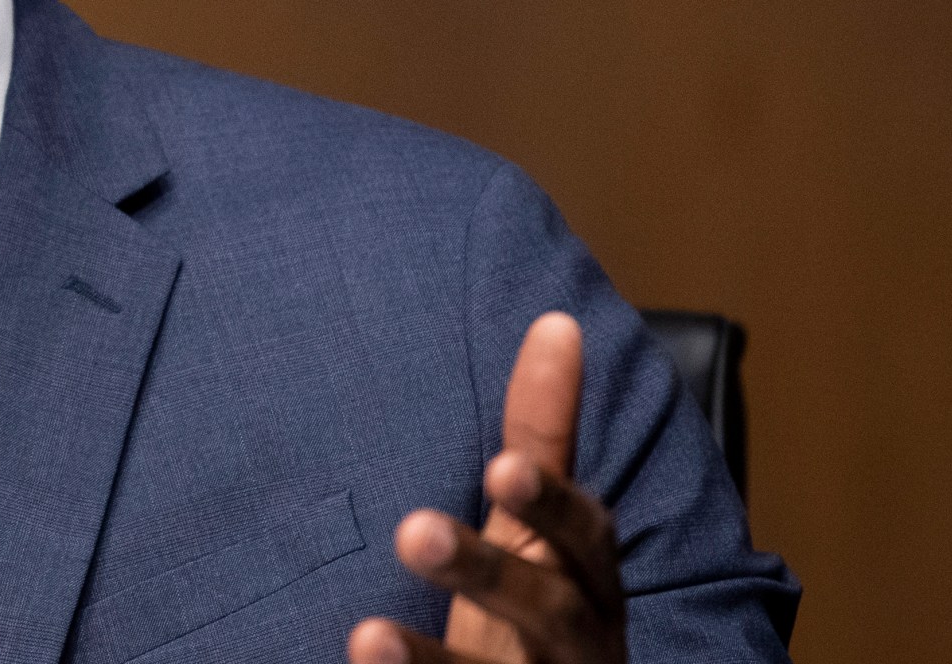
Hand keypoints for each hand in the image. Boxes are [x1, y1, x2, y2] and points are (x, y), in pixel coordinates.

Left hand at [349, 312, 625, 663]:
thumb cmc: (547, 609)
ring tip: (364, 636)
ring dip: (430, 663)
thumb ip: (546, 435)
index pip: (583, 537)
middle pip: (543, 609)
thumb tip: (557, 322)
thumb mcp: (548, 526)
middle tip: (412, 530)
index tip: (502, 467)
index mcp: (586, 580)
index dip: (549, 505)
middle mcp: (577, 643)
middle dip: (484, 570)